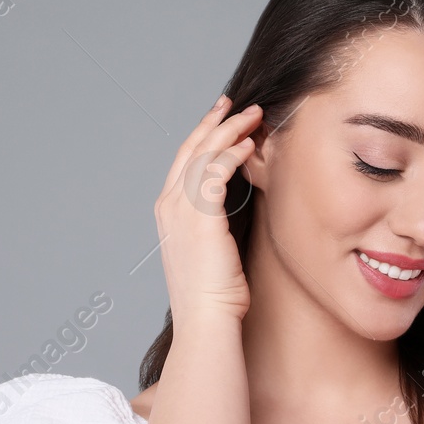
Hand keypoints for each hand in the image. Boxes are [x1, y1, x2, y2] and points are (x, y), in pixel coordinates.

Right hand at [153, 95, 264, 324]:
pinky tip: (250, 145)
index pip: (184, 161)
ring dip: (230, 129)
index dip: (203, 136)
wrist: (206, 319)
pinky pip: (216, 170)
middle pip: (190, 148)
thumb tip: (234, 209)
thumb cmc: (215, 295)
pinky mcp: (200, 215)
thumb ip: (215, 223)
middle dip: (214, 122)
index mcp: (168, 212)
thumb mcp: (211, 250)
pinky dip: (233, 152)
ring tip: (254, 116)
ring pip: (204, 152)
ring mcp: (181, 208)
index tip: (222, 118)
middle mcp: (169, 205)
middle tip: (237, 103)